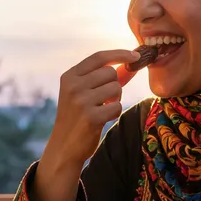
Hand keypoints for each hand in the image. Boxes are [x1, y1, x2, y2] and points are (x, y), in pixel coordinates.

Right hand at [42, 48, 140, 169]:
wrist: (64, 147)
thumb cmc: (77, 117)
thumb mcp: (84, 93)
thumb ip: (104, 78)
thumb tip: (130, 64)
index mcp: (69, 76)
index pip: (99, 57)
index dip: (119, 54)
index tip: (136, 55)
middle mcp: (73, 86)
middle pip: (110, 72)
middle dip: (114, 84)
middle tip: (105, 99)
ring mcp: (81, 101)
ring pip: (116, 88)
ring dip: (115, 99)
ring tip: (102, 109)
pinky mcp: (91, 117)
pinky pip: (117, 106)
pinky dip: (114, 113)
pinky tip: (102, 119)